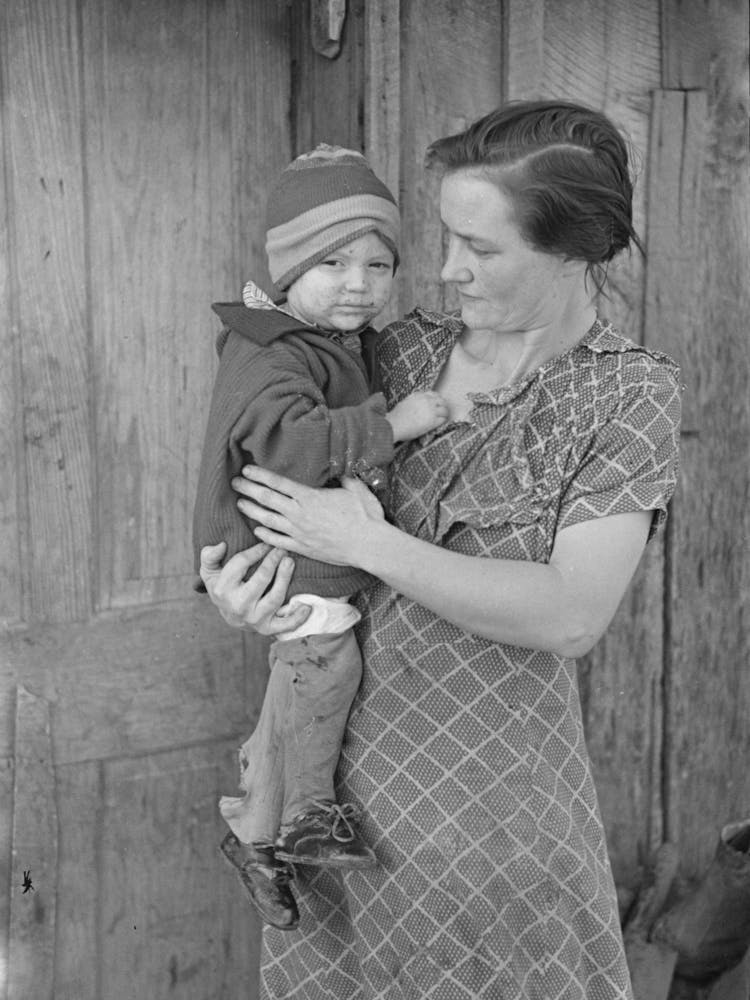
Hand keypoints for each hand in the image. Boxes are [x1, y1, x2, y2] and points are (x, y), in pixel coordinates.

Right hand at [199, 541, 311, 634]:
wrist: (230, 615)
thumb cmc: (223, 586)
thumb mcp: (210, 571)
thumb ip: (209, 556)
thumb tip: (221, 545)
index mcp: (223, 589)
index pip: (242, 564)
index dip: (256, 551)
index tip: (267, 542)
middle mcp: (238, 605)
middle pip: (261, 580)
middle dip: (273, 561)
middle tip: (282, 549)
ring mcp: (254, 618)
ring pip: (274, 598)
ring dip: (285, 579)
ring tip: (290, 562)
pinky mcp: (267, 628)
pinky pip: (285, 625)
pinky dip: (297, 618)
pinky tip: (307, 607)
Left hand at [232, 467, 384, 565]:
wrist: (368, 546)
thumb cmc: (365, 516)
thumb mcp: (355, 489)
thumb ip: (343, 478)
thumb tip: (339, 469)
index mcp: (310, 497)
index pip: (278, 483)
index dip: (260, 475)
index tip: (246, 469)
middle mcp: (299, 514)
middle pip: (267, 499)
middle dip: (248, 489)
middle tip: (234, 483)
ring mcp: (299, 532)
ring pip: (267, 520)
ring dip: (251, 511)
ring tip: (240, 503)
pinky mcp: (303, 547)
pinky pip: (277, 541)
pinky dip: (265, 535)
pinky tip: (256, 530)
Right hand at [385, 391, 448, 441]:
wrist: (394, 424)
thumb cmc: (395, 417)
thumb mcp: (404, 404)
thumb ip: (412, 402)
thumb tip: (415, 407)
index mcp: (418, 395)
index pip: (432, 394)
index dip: (435, 399)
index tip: (435, 404)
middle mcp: (426, 400)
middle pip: (440, 400)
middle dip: (442, 405)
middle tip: (442, 411)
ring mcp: (430, 410)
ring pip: (444, 409)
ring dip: (444, 413)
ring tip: (443, 417)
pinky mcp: (433, 420)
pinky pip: (443, 418)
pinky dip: (443, 420)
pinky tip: (441, 423)